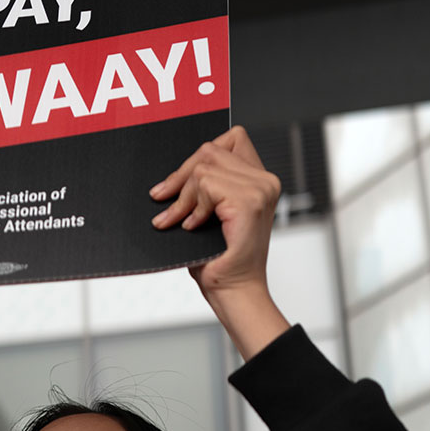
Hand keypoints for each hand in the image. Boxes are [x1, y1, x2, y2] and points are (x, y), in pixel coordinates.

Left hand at [150, 126, 288, 359]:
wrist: (234, 292)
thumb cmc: (220, 260)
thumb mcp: (210, 213)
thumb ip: (205, 186)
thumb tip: (173, 172)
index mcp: (260, 180)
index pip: (232, 138)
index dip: (202, 154)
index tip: (178, 180)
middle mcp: (266, 181)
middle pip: (211, 149)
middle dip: (181, 175)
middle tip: (163, 199)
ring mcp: (260, 190)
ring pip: (205, 167)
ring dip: (184, 197)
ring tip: (179, 221)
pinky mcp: (249, 202)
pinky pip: (206, 185)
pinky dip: (192, 207)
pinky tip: (192, 227)